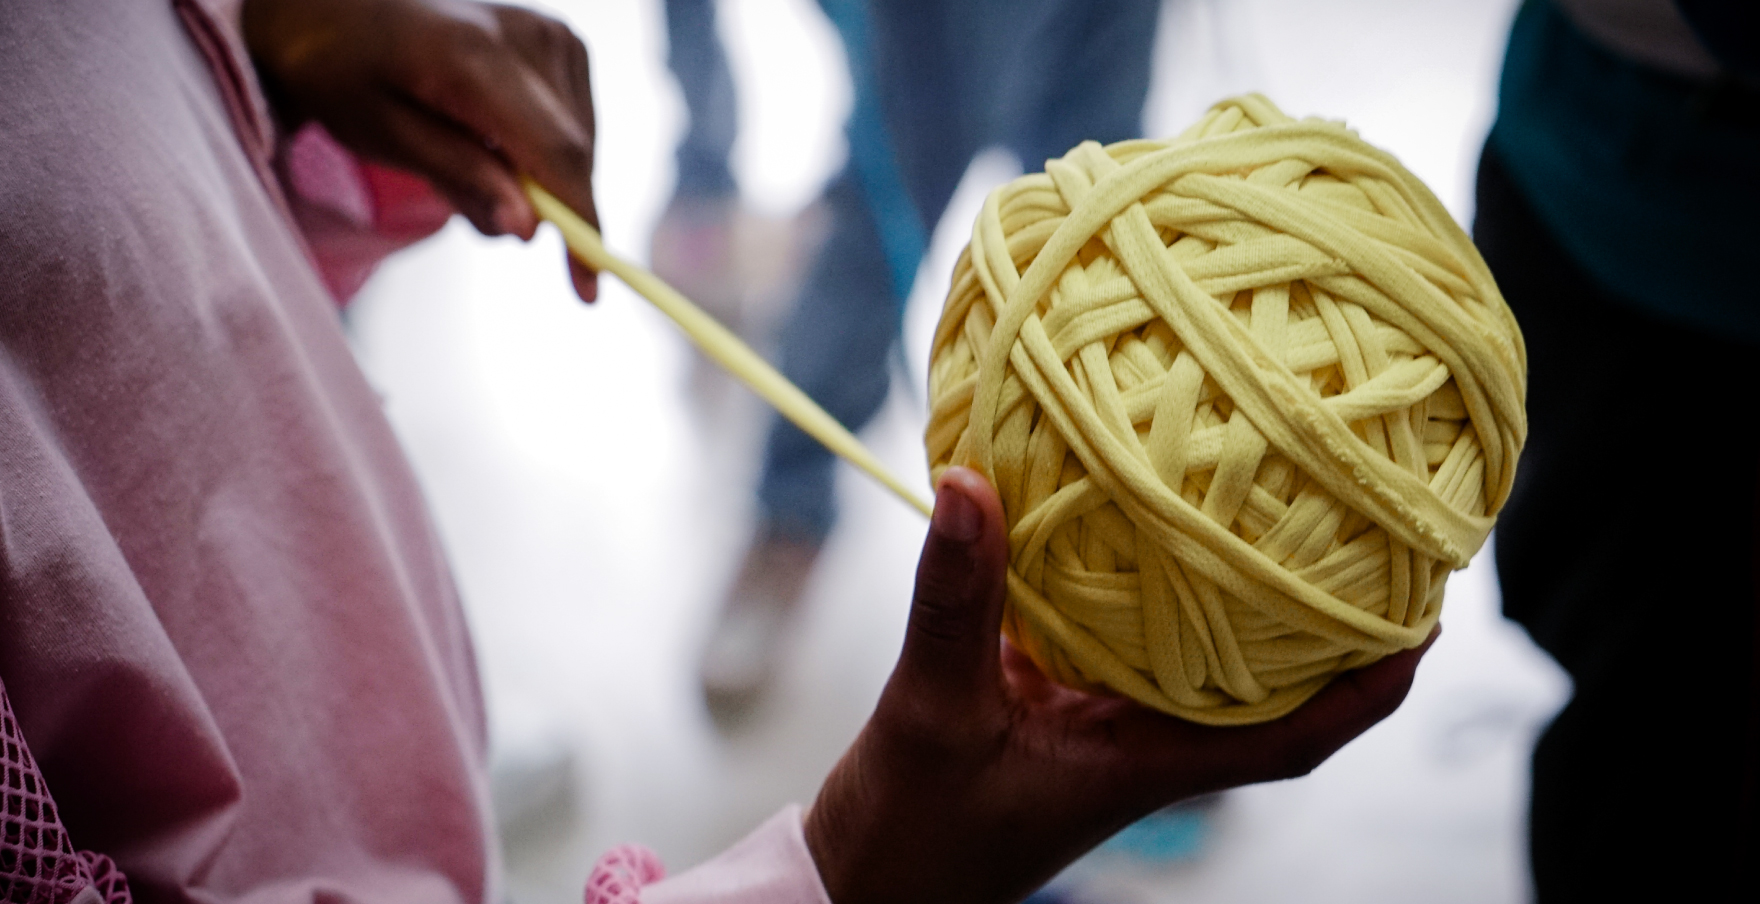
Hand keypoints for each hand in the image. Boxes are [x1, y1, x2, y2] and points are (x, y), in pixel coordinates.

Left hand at [242, 0, 599, 299]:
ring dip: (538, 180)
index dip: (580, 225)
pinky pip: (575, 123)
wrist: (340, 7)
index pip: (556, 153)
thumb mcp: (384, 136)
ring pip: (579, 145)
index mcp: (475, 56)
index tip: (587, 289)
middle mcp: (526, 35)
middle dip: (544, 206)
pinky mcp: (560, 39)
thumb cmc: (345, 73)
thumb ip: (462, 178)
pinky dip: (540, 152)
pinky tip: (491, 137)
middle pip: (574, 154)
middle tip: (478, 214)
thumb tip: (530, 228)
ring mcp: (550, 31)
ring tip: (466, 161)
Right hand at [804, 467, 1437, 903]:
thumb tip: (974, 481)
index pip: (1293, 739)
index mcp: (1145, 765)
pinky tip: (1120, 523)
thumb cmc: (912, 834)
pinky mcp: (1048, 707)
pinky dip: (1132, 585)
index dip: (1368, 688)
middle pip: (1262, 687)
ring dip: (1233, 598)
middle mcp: (1137, 743)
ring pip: (1189, 657)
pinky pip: (1113, 636)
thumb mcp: (933, 710)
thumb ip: (957, 599)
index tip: (1427, 622)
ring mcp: (1096, 727)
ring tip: (1268, 508)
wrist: (858, 885)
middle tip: (1368, 534)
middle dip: (1322, 625)